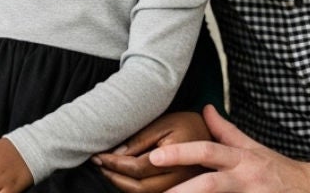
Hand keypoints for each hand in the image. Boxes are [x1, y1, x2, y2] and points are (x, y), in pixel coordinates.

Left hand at [93, 110, 209, 191]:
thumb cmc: (187, 124)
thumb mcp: (164, 124)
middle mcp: (181, 179)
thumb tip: (116, 154)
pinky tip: (123, 178)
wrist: (211, 133)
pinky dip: (134, 189)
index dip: (114, 163)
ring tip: (107, 170)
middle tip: (98, 164)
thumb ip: (140, 140)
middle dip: (114, 177)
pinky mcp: (179, 188)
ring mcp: (181, 186)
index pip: (137, 168)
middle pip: (140, 187)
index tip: (99, 155)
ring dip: (122, 185)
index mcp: (177, 158)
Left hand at [146, 105, 309, 191]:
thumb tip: (205, 108)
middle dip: (183, 190)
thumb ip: (226, 131)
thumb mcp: (252, 148)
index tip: (154, 156)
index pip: (207, 151)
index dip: (180, 153)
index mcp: (240, 159)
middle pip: (210, 184)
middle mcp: (245, 179)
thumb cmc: (276, 169)